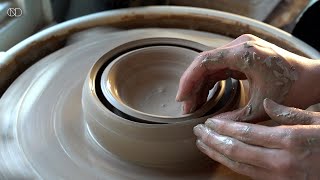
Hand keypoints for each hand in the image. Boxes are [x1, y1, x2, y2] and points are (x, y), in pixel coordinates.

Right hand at [176, 34, 315, 121]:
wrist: (312, 78)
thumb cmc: (293, 88)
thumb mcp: (261, 108)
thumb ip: (234, 118)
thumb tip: (211, 126)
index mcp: (244, 53)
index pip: (204, 62)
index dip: (188, 80)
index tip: (181, 98)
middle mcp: (240, 46)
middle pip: (204, 62)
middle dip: (192, 85)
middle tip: (186, 107)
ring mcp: (241, 49)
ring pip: (210, 65)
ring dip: (200, 85)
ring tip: (194, 106)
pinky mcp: (243, 56)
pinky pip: (219, 67)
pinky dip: (210, 82)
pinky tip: (205, 98)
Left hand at [194, 98, 319, 179]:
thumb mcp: (317, 121)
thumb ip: (289, 114)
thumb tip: (266, 106)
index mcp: (289, 140)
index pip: (245, 133)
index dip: (222, 128)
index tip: (208, 122)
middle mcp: (280, 160)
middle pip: (236, 150)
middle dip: (212, 141)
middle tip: (197, 131)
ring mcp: (279, 175)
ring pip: (238, 165)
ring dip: (217, 154)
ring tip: (202, 144)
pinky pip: (249, 174)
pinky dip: (231, 164)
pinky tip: (222, 157)